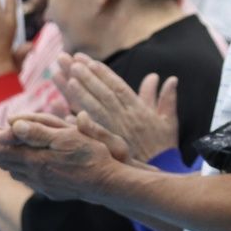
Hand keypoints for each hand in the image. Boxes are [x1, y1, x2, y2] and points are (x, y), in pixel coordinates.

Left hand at [0, 113, 123, 201]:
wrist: (107, 184)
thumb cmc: (90, 156)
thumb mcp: (66, 137)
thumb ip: (38, 131)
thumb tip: (12, 125)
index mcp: (34, 159)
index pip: (1, 149)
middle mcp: (34, 175)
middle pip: (4, 162)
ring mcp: (42, 185)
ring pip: (14, 173)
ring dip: (2, 161)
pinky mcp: (52, 192)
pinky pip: (27, 181)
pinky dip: (17, 171)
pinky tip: (20, 168)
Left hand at [55, 54, 179, 162]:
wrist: (160, 170)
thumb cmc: (163, 145)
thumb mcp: (167, 120)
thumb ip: (165, 98)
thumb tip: (170, 79)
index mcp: (137, 108)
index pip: (116, 85)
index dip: (101, 72)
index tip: (87, 60)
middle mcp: (124, 117)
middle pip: (101, 92)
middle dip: (84, 75)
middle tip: (66, 60)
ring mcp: (114, 130)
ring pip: (92, 107)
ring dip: (76, 92)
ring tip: (60, 76)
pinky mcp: (106, 144)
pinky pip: (88, 130)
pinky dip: (75, 120)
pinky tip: (60, 110)